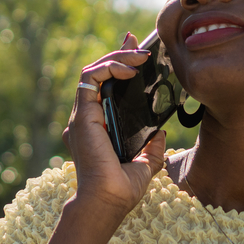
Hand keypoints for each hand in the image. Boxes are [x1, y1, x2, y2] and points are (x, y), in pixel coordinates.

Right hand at [62, 33, 166, 217]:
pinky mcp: (83, 115)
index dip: (118, 65)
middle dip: (118, 53)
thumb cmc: (122, 190)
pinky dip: (109, 68)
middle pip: (99, 75)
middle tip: (136, 41)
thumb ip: (151, 149)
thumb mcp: (145, 165)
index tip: (135, 52)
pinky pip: (91, 79)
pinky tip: (130, 68)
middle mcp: (87, 119)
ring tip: (139, 54)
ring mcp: (82, 116)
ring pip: (93, 72)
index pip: (105, 87)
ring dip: (117, 58)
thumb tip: (161, 132)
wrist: (107, 202)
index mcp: (99, 127)